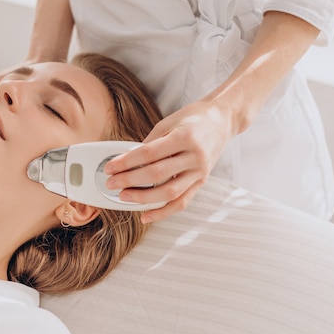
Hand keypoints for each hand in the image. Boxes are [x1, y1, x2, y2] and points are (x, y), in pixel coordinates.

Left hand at [104, 98, 235, 222]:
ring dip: (143, 198)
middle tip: (111, 183)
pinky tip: (146, 215)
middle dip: (129, 180)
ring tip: (124, 197)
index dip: (126, 162)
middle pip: (156, 174)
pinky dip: (163, 212)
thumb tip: (128, 161)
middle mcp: (194, 157)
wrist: (223, 120)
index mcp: (184, 137)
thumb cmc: (194, 118)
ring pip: (169, 193)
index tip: (110, 167)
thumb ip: (150, 143)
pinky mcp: (201, 182)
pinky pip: (182, 202)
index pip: (149, 153)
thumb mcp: (169, 122)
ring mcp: (200, 172)